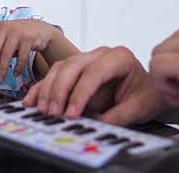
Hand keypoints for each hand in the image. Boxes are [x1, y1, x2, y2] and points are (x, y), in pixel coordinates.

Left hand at [0, 19, 57, 83]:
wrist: (40, 29)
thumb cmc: (19, 38)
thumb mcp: (6, 43)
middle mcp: (5, 27)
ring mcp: (17, 32)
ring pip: (7, 54)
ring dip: (2, 69)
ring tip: (0, 80)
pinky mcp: (28, 37)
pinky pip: (21, 56)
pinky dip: (18, 67)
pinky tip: (15, 74)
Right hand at [22, 46, 165, 126]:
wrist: (147, 90)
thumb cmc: (146, 94)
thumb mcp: (139, 106)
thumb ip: (121, 114)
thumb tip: (102, 124)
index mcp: (120, 57)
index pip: (94, 72)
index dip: (80, 92)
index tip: (72, 113)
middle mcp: (101, 54)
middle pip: (73, 65)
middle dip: (60, 89)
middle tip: (53, 112)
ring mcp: (87, 60)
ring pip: (61, 68)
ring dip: (48, 89)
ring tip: (43, 110)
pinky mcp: (77, 70)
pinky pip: (56, 75)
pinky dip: (42, 88)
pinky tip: (31, 100)